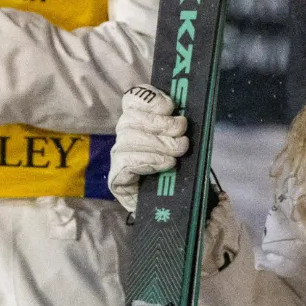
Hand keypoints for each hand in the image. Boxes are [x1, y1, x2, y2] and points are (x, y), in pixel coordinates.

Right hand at [109, 85, 187, 211]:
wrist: (177, 207)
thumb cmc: (182, 171)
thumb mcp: (186, 141)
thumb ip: (181, 124)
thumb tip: (187, 107)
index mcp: (142, 121)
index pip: (134, 98)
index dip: (149, 98)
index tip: (170, 105)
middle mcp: (126, 136)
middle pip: (131, 118)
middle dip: (160, 123)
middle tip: (182, 133)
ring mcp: (119, 157)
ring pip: (129, 138)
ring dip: (158, 144)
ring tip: (178, 153)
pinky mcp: (117, 179)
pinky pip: (126, 162)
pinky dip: (148, 161)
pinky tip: (165, 165)